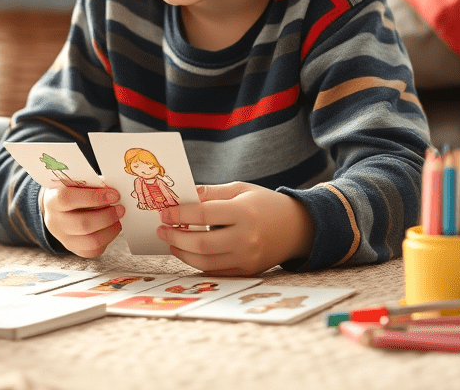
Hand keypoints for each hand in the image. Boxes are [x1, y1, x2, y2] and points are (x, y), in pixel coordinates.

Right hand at [40, 185, 123, 257]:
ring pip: (91, 240)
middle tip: (121, 208)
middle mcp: (54, 222)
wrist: (58, 209)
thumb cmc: (72, 192)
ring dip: (110, 229)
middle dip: (107, 216)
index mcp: (52, 201)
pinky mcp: (74, 249)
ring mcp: (63, 239)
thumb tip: (113, 193)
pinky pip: (94, 250)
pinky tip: (111, 227)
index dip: (93, 197)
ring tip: (118, 218)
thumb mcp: (76, 184)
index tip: (114, 195)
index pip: (68, 199)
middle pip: (82, 224)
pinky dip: (107, 238)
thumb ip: (92, 186)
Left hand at [156, 183, 313, 275]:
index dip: (179, 214)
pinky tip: (188, 252)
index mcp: (244, 212)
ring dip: (182, 252)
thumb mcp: (240, 189)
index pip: (203, 214)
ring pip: (205, 262)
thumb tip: (183, 196)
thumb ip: (212, 192)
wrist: (298, 228)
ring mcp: (247, 258)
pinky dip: (198, 263)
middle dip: (175, 236)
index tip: (163, 212)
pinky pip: (215, 271)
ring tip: (170, 241)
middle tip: (161, 229)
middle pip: (201, 243)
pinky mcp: (247, 271)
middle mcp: (246, 238)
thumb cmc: (265, 204)